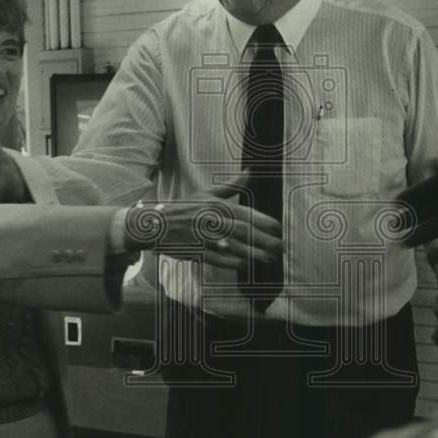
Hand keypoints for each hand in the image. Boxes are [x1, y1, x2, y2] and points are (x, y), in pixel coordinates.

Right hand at [123, 174, 283, 272]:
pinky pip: (218, 259)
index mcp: (217, 206)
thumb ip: (231, 186)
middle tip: (280, 246)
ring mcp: (205, 238)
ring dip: (253, 253)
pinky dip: (232, 262)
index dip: (264, 222)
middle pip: (244, 232)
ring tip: (268, 258)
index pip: (246, 214)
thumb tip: (249, 172)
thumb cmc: (185, 208)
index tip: (279, 229)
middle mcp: (213, 221)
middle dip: (264, 240)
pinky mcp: (197, 252)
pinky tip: (245, 265)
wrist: (157, 225)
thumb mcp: (206, 193)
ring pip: (234, 246)